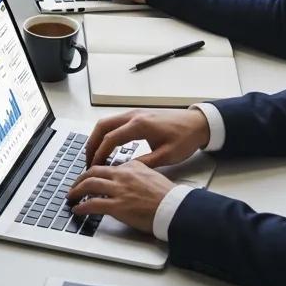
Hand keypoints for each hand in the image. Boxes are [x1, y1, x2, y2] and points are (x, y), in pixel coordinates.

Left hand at [66, 160, 174, 233]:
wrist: (175, 208)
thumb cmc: (167, 196)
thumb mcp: (152, 174)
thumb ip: (137, 172)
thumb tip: (128, 175)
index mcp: (130, 167)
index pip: (106, 167)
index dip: (94, 173)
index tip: (89, 178)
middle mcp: (122, 176)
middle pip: (93, 172)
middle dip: (80, 179)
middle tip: (75, 185)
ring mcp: (119, 190)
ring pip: (89, 185)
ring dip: (76, 190)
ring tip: (71, 196)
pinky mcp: (118, 206)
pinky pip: (93, 204)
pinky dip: (82, 206)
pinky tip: (77, 209)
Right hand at [80, 107, 210, 169]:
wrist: (198, 123)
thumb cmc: (185, 139)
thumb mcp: (167, 156)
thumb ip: (144, 163)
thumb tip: (125, 172)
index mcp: (140, 125)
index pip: (111, 139)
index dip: (100, 153)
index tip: (94, 167)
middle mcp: (133, 116)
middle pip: (102, 126)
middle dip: (92, 144)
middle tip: (88, 161)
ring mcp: (134, 113)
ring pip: (106, 122)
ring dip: (97, 138)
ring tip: (94, 155)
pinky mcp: (137, 115)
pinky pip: (114, 122)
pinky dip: (106, 134)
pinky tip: (107, 146)